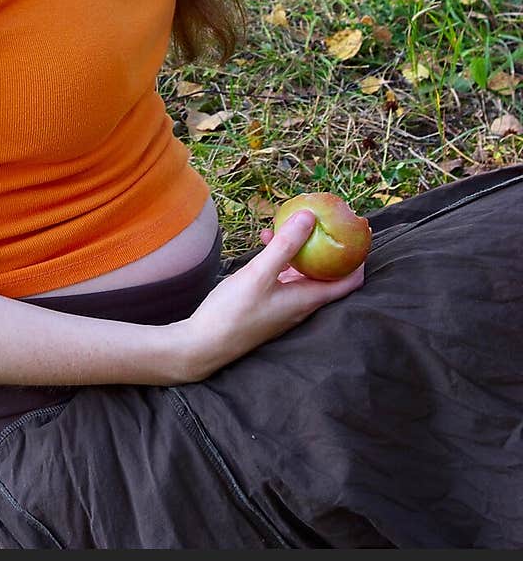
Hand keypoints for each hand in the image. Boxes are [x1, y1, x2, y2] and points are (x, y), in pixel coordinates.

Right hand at [172, 210, 364, 381]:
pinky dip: (281, 257)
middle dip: (328, 245)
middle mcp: (301, 304)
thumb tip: (309, 216)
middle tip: (326, 219)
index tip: (358, 232)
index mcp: (307, 299)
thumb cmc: (234, 313)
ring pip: (303, 272)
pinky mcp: (268, 304)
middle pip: (328, 273)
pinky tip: (266, 241)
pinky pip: (284, 276)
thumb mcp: (259, 274)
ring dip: (301, 248)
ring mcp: (284, 305)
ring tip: (289, 222)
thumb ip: (285, 246)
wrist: (202, 344)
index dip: (358, 257)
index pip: (349, 281)